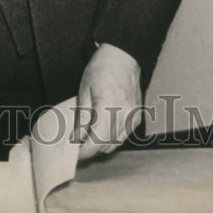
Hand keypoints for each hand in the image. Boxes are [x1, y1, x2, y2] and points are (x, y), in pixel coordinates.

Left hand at [74, 43, 142, 160]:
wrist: (123, 57)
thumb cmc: (101, 69)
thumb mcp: (84, 91)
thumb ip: (81, 118)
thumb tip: (76, 138)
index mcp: (108, 107)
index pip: (96, 141)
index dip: (84, 152)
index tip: (74, 154)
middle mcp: (124, 115)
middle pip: (106, 145)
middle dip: (91, 150)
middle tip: (77, 147)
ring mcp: (133, 117)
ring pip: (116, 144)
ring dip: (101, 146)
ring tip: (87, 139)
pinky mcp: (137, 117)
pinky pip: (123, 136)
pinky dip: (112, 138)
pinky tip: (101, 131)